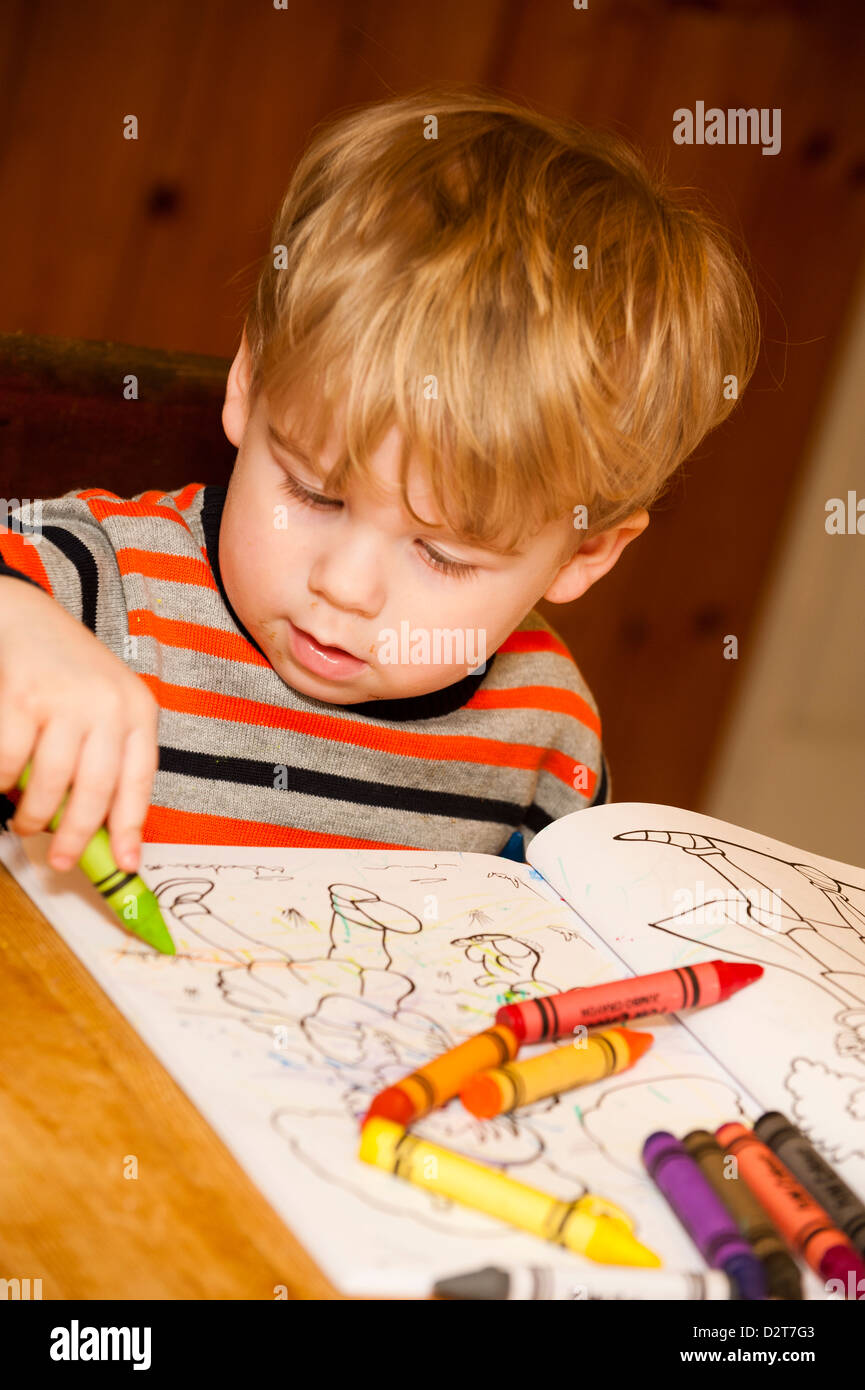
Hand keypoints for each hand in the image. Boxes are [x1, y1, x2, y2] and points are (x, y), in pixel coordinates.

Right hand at [0, 577, 158, 871]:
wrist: (24, 617)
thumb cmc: (66, 674)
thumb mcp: (105, 707)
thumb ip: (108, 757)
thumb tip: (106, 831)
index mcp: (137, 709)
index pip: (140, 778)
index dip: (133, 826)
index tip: (126, 863)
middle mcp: (108, 703)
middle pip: (97, 788)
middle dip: (77, 835)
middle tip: (59, 860)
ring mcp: (66, 699)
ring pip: (51, 782)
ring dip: (33, 813)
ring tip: (24, 821)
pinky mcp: (23, 697)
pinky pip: (10, 761)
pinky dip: (2, 782)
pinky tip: (3, 786)